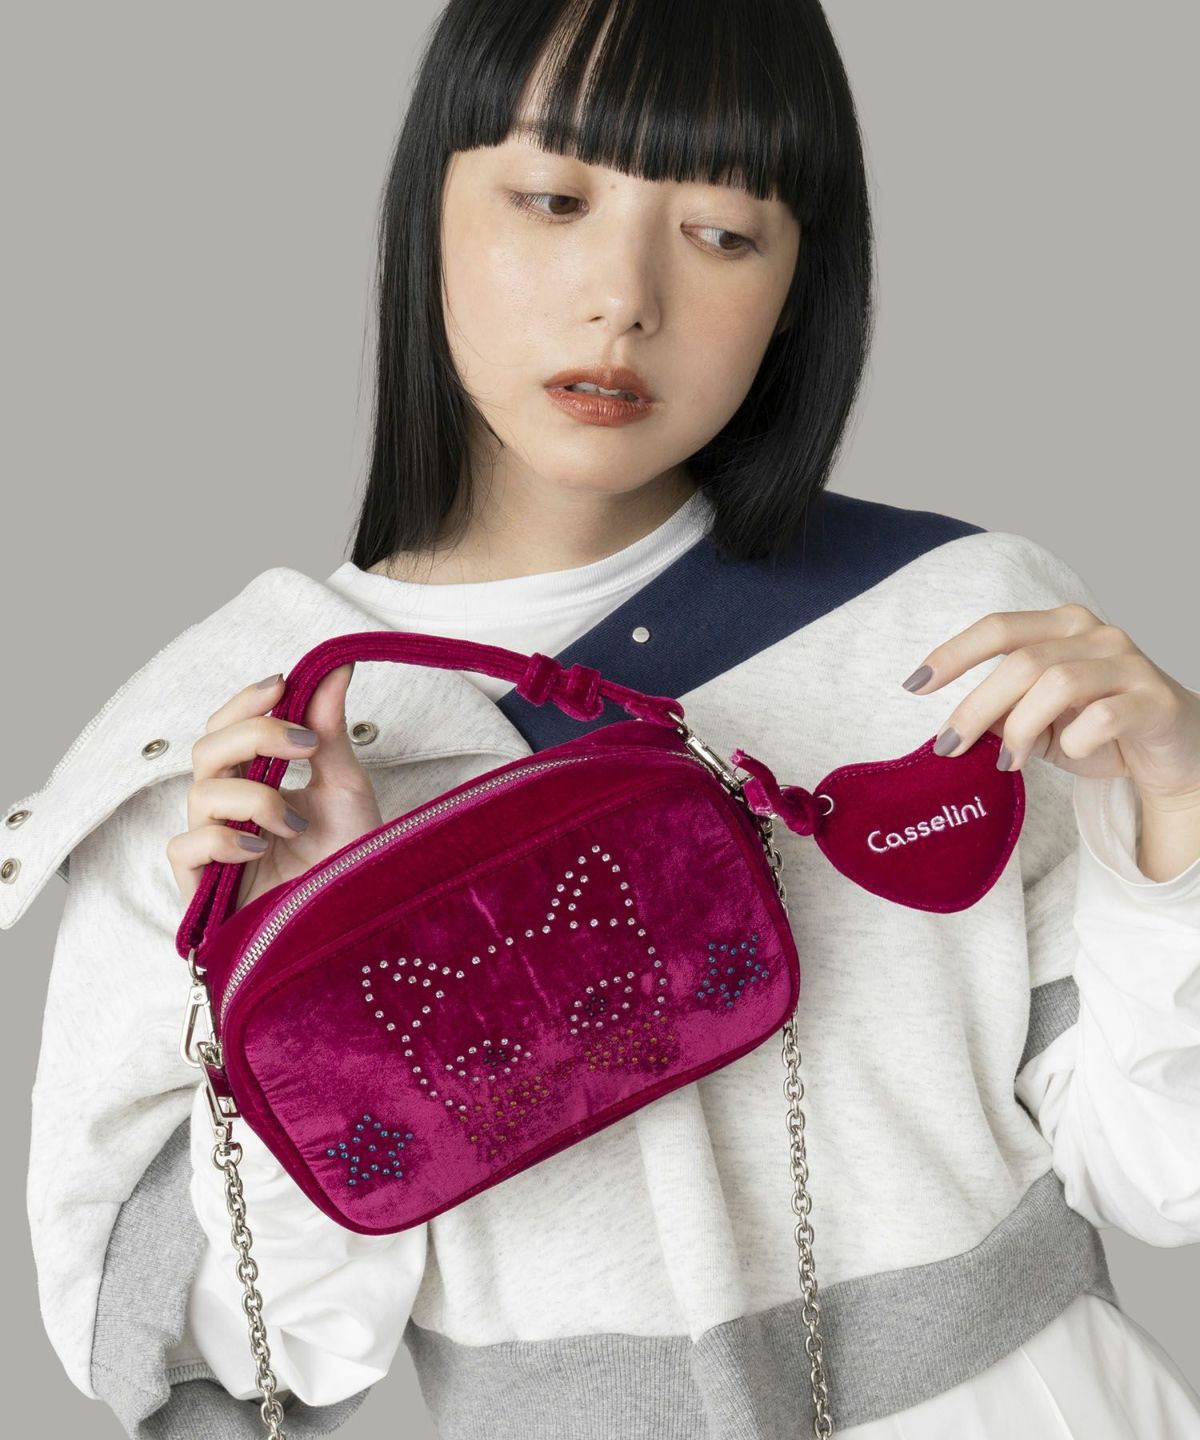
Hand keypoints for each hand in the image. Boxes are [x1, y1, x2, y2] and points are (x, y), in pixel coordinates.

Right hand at [166, 663, 382, 910]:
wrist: (356, 925)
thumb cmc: (349, 862)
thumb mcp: (347, 788)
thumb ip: (330, 731)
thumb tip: (336, 667)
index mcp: (256, 781)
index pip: (229, 728)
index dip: (246, 702)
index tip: (283, 684)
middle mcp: (228, 810)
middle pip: (206, 750)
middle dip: (254, 734)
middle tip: (305, 744)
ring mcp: (212, 847)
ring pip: (199, 793)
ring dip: (254, 797)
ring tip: (296, 823)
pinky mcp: (200, 887)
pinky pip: (185, 846)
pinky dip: (223, 839)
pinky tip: (260, 849)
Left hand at [899, 604, 1199, 806]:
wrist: (1175, 752)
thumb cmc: (1100, 728)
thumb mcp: (1040, 722)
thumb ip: (1003, 715)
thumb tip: (954, 730)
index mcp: (1062, 626)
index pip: (998, 628)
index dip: (953, 654)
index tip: (914, 685)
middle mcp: (1097, 634)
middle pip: (1021, 662)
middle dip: (975, 707)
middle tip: (948, 746)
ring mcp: (1129, 664)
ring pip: (1058, 683)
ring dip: (1021, 728)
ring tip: (1008, 761)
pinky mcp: (1154, 700)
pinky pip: (1103, 717)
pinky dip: (1077, 740)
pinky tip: (1073, 753)